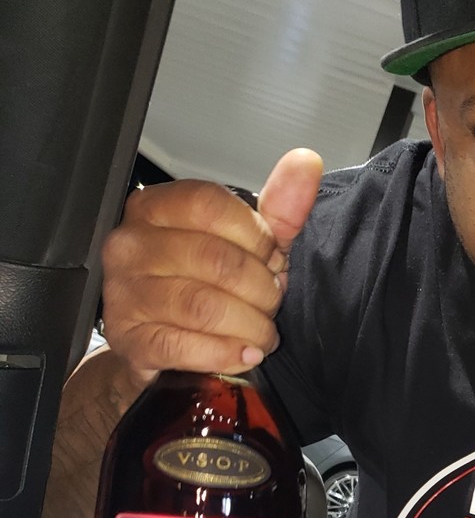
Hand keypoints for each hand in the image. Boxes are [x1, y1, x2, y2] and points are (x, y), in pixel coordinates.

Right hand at [100, 147, 323, 382]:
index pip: (210, 205)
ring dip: (249, 326)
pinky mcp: (129, 338)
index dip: (256, 237)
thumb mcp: (244, 244)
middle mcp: (131, 244)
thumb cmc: (202, 285)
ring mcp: (124, 292)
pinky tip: (244, 354)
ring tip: (263, 334)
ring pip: (203, 306)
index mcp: (156, 208)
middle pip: (214, 259)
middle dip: (260, 289)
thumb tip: (306, 163)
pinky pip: (183, 346)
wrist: (155, 344)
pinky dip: (225, 353)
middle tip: (271, 304)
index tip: (273, 260)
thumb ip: (277, 209)